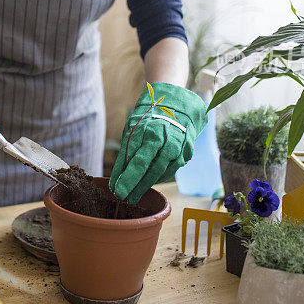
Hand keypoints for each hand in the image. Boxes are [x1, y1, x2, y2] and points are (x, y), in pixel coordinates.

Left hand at [109, 82, 206, 203]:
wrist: (177, 105)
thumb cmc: (149, 119)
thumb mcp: (133, 130)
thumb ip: (126, 153)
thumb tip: (116, 179)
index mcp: (150, 133)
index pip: (136, 161)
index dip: (126, 179)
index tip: (117, 192)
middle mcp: (166, 141)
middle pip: (149, 170)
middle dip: (136, 186)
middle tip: (124, 198)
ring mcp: (179, 147)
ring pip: (162, 172)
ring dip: (147, 185)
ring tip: (134, 194)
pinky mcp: (187, 152)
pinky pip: (172, 169)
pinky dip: (160, 176)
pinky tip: (150, 181)